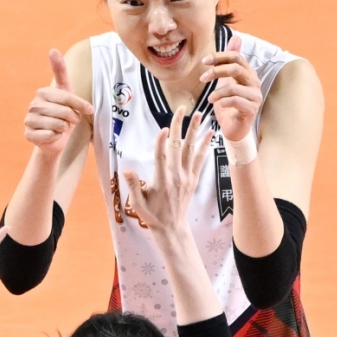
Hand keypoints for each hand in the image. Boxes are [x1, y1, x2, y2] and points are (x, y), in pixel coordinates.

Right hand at [24, 49, 92, 156]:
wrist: (55, 138)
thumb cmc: (63, 114)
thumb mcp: (65, 92)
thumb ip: (60, 72)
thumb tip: (53, 49)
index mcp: (42, 92)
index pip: (67, 97)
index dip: (80, 105)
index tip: (90, 110)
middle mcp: (33, 104)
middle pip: (64, 112)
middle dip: (73, 118)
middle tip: (71, 121)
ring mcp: (29, 120)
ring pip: (58, 125)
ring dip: (65, 129)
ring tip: (62, 127)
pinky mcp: (28, 134)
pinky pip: (51, 136)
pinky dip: (56, 137)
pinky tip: (53, 135)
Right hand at [123, 107, 211, 232]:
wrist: (171, 227)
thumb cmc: (151, 215)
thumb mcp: (137, 203)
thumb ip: (133, 186)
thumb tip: (126, 170)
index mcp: (161, 181)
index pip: (161, 158)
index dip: (162, 143)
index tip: (164, 129)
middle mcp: (176, 177)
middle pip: (178, 147)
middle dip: (179, 126)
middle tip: (182, 109)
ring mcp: (186, 177)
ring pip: (191, 150)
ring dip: (195, 131)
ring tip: (199, 114)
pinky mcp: (193, 179)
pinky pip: (200, 159)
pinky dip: (204, 146)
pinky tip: (209, 133)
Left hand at [201, 35, 261, 141]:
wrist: (234, 129)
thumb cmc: (229, 105)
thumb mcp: (226, 80)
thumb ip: (228, 62)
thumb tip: (236, 37)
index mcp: (248, 73)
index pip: (236, 57)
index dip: (219, 57)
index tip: (204, 62)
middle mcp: (254, 82)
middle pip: (235, 68)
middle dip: (216, 71)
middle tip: (203, 78)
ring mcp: (255, 96)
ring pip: (233, 87)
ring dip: (217, 92)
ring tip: (210, 99)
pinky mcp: (251, 109)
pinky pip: (235, 101)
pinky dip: (223, 102)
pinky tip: (218, 105)